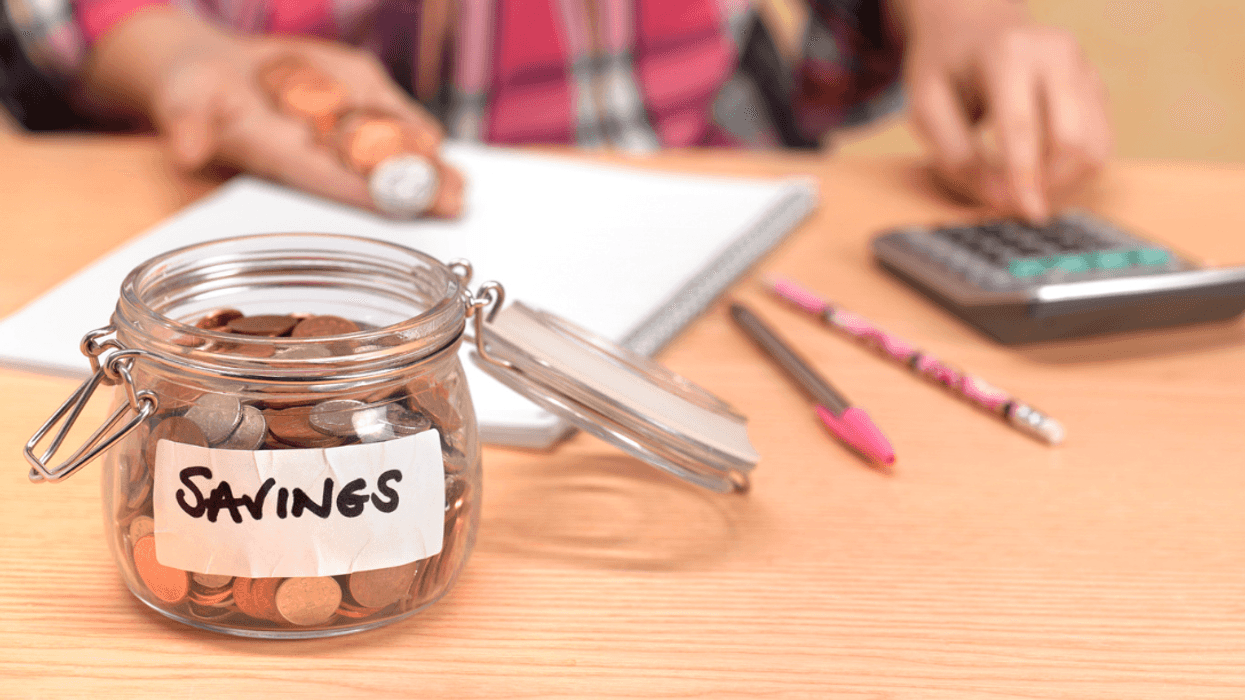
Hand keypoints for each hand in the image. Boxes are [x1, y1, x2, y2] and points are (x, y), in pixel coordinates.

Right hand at [81, 7, 462, 216]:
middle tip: (453, 203)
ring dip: (427, 167)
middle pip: (373, 175)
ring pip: (390, 150)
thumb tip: (183, 151)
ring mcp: (339, 127)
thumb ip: (186, 125)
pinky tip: (438, 141)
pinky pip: (389, 114)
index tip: (401, 204)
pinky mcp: (353, 97)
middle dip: (414, 190)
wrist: (212, 66)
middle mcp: (318, 151)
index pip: (330, 182)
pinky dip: (415, 127)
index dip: (366, 193)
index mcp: (282, 161)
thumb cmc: (195, 92)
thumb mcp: (183, 100)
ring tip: (461, 184)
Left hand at [895, 0, 1111, 221]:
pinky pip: (1100, 142)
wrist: (974, 27)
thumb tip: (1000, 201)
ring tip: (1029, 191)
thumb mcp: (926, 108)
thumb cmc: (946, 69)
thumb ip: (956, 156)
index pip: (1022, 126)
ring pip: (1094, 146)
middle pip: (1071, 139)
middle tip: (1018, 205)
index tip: (1026, 213)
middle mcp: (1056, 53)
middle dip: (1049, 184)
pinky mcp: (1096, 85)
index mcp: (1008, 52)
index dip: (1025, 177)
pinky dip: (1076, 171)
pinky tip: (1045, 175)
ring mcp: (1083, 67)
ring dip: (1066, 183)